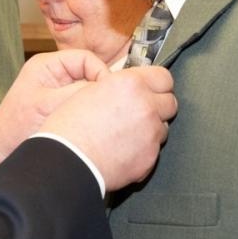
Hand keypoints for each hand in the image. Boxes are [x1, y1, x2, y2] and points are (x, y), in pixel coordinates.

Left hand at [0, 50, 107, 167]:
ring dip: (93, 102)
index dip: (101, 73)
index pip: (86, 58)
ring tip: (98, 117)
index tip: (108, 94)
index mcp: (46, 65)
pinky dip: (89, 112)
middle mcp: (53, 74)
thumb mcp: (47, 106)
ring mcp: (57, 90)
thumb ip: (76, 93)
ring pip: (87, 90)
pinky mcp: (60, 106)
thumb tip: (105, 87)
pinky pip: (82, 103)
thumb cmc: (15, 129)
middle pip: (89, 73)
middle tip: (107, 107)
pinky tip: (91, 125)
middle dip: (98, 89)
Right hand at [39, 66, 175, 190]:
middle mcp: (146, 106)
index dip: (157, 84)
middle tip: (139, 113)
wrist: (68, 161)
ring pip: (163, 127)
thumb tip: (131, 88)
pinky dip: (143, 150)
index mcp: (130, 84)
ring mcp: (151, 132)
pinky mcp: (151, 157)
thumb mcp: (90, 91)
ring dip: (151, 129)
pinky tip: (123, 151)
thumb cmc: (69, 127)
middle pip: (170, 102)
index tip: (151, 90)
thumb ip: (118, 87)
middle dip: (157, 107)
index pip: (164, 77)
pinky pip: (154, 149)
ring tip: (126, 135)